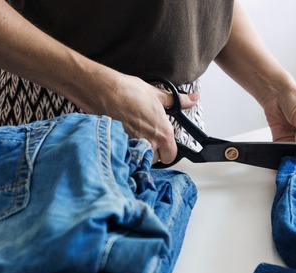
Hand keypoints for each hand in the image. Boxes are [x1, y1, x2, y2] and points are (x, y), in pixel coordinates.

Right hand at [84, 73, 198, 164]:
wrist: (102, 91)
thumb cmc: (128, 91)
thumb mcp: (157, 94)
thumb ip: (178, 101)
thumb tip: (192, 99)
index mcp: (163, 133)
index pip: (172, 156)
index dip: (168, 150)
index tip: (164, 143)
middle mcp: (150, 143)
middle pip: (156, 159)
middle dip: (153, 150)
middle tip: (147, 135)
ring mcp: (134, 147)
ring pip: (142, 158)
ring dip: (140, 151)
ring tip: (134, 135)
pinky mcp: (120, 146)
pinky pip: (128, 155)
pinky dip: (127, 149)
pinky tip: (123, 137)